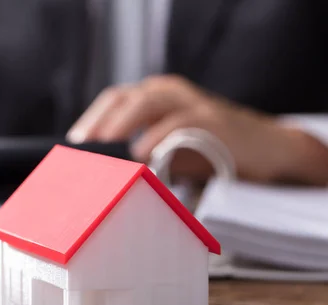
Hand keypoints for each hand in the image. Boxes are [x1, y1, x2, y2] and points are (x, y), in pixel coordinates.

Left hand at [67, 75, 327, 184]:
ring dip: (121, 126)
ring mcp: (191, 102)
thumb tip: (99, 178)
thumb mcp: (167, 150)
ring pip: (146, 102)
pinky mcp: (212, 119)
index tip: (70, 147)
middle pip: (123, 98)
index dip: (90, 121)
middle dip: (98, 123)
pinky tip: (140, 155)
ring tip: (101, 151)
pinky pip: (179, 122)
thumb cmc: (209, 153)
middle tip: (81, 151)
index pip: (112, 102)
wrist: (266, 151)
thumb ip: (138, 156)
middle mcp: (168, 93)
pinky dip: (157, 138)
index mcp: (154, 98)